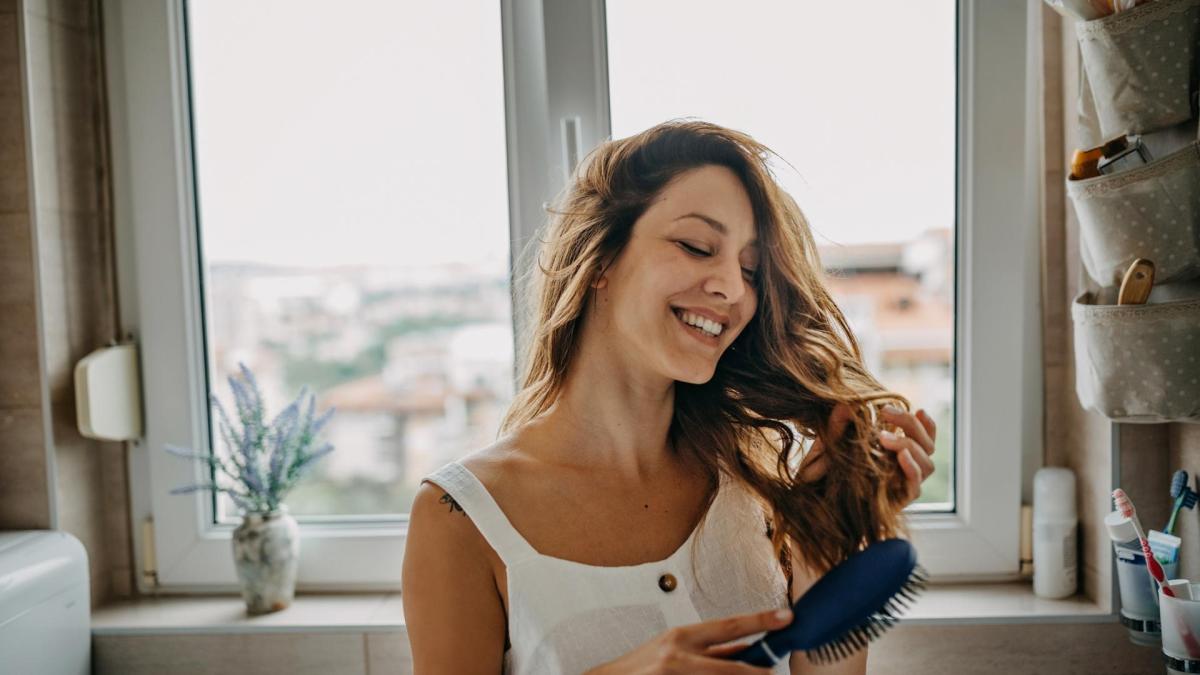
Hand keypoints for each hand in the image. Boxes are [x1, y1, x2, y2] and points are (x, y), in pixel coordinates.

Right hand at [584, 607, 792, 673]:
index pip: (730, 626)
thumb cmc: (644, 667)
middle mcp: (679, 655)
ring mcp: (674, 674)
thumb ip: (711, 651)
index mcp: (683, 636)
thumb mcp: (676, 650)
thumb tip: (748, 649)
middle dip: (757, 670)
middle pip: (731, 665)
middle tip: (776, 671)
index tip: (785, 617)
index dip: (760, 621)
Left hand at [797, 403, 936, 505]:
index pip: (923, 439)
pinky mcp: (898, 503)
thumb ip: (838, 426)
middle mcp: (903, 470)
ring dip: (910, 445)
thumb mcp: (829, 446)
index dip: (927, 425)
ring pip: (928, 465)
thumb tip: (846, 404)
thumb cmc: (822, 476)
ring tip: (884, 437)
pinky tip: (900, 456)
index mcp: (895, 454)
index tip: (919, 409)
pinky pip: (915, 486)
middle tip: (886, 412)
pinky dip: (912, 469)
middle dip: (911, 425)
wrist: (814, 509)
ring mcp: (902, 486)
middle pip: (928, 447)